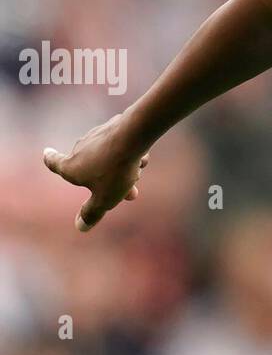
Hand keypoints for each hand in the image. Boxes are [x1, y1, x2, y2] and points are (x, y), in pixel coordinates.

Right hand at [43, 114, 150, 232]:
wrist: (133, 136)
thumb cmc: (115, 170)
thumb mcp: (105, 199)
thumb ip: (92, 213)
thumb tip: (80, 227)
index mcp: (70, 166)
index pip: (53, 162)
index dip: (49, 159)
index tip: (47, 153)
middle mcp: (79, 148)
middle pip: (90, 167)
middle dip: (109, 182)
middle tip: (129, 194)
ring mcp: (96, 135)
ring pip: (108, 157)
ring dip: (122, 169)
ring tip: (138, 173)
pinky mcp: (113, 127)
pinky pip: (120, 146)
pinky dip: (129, 154)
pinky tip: (141, 157)